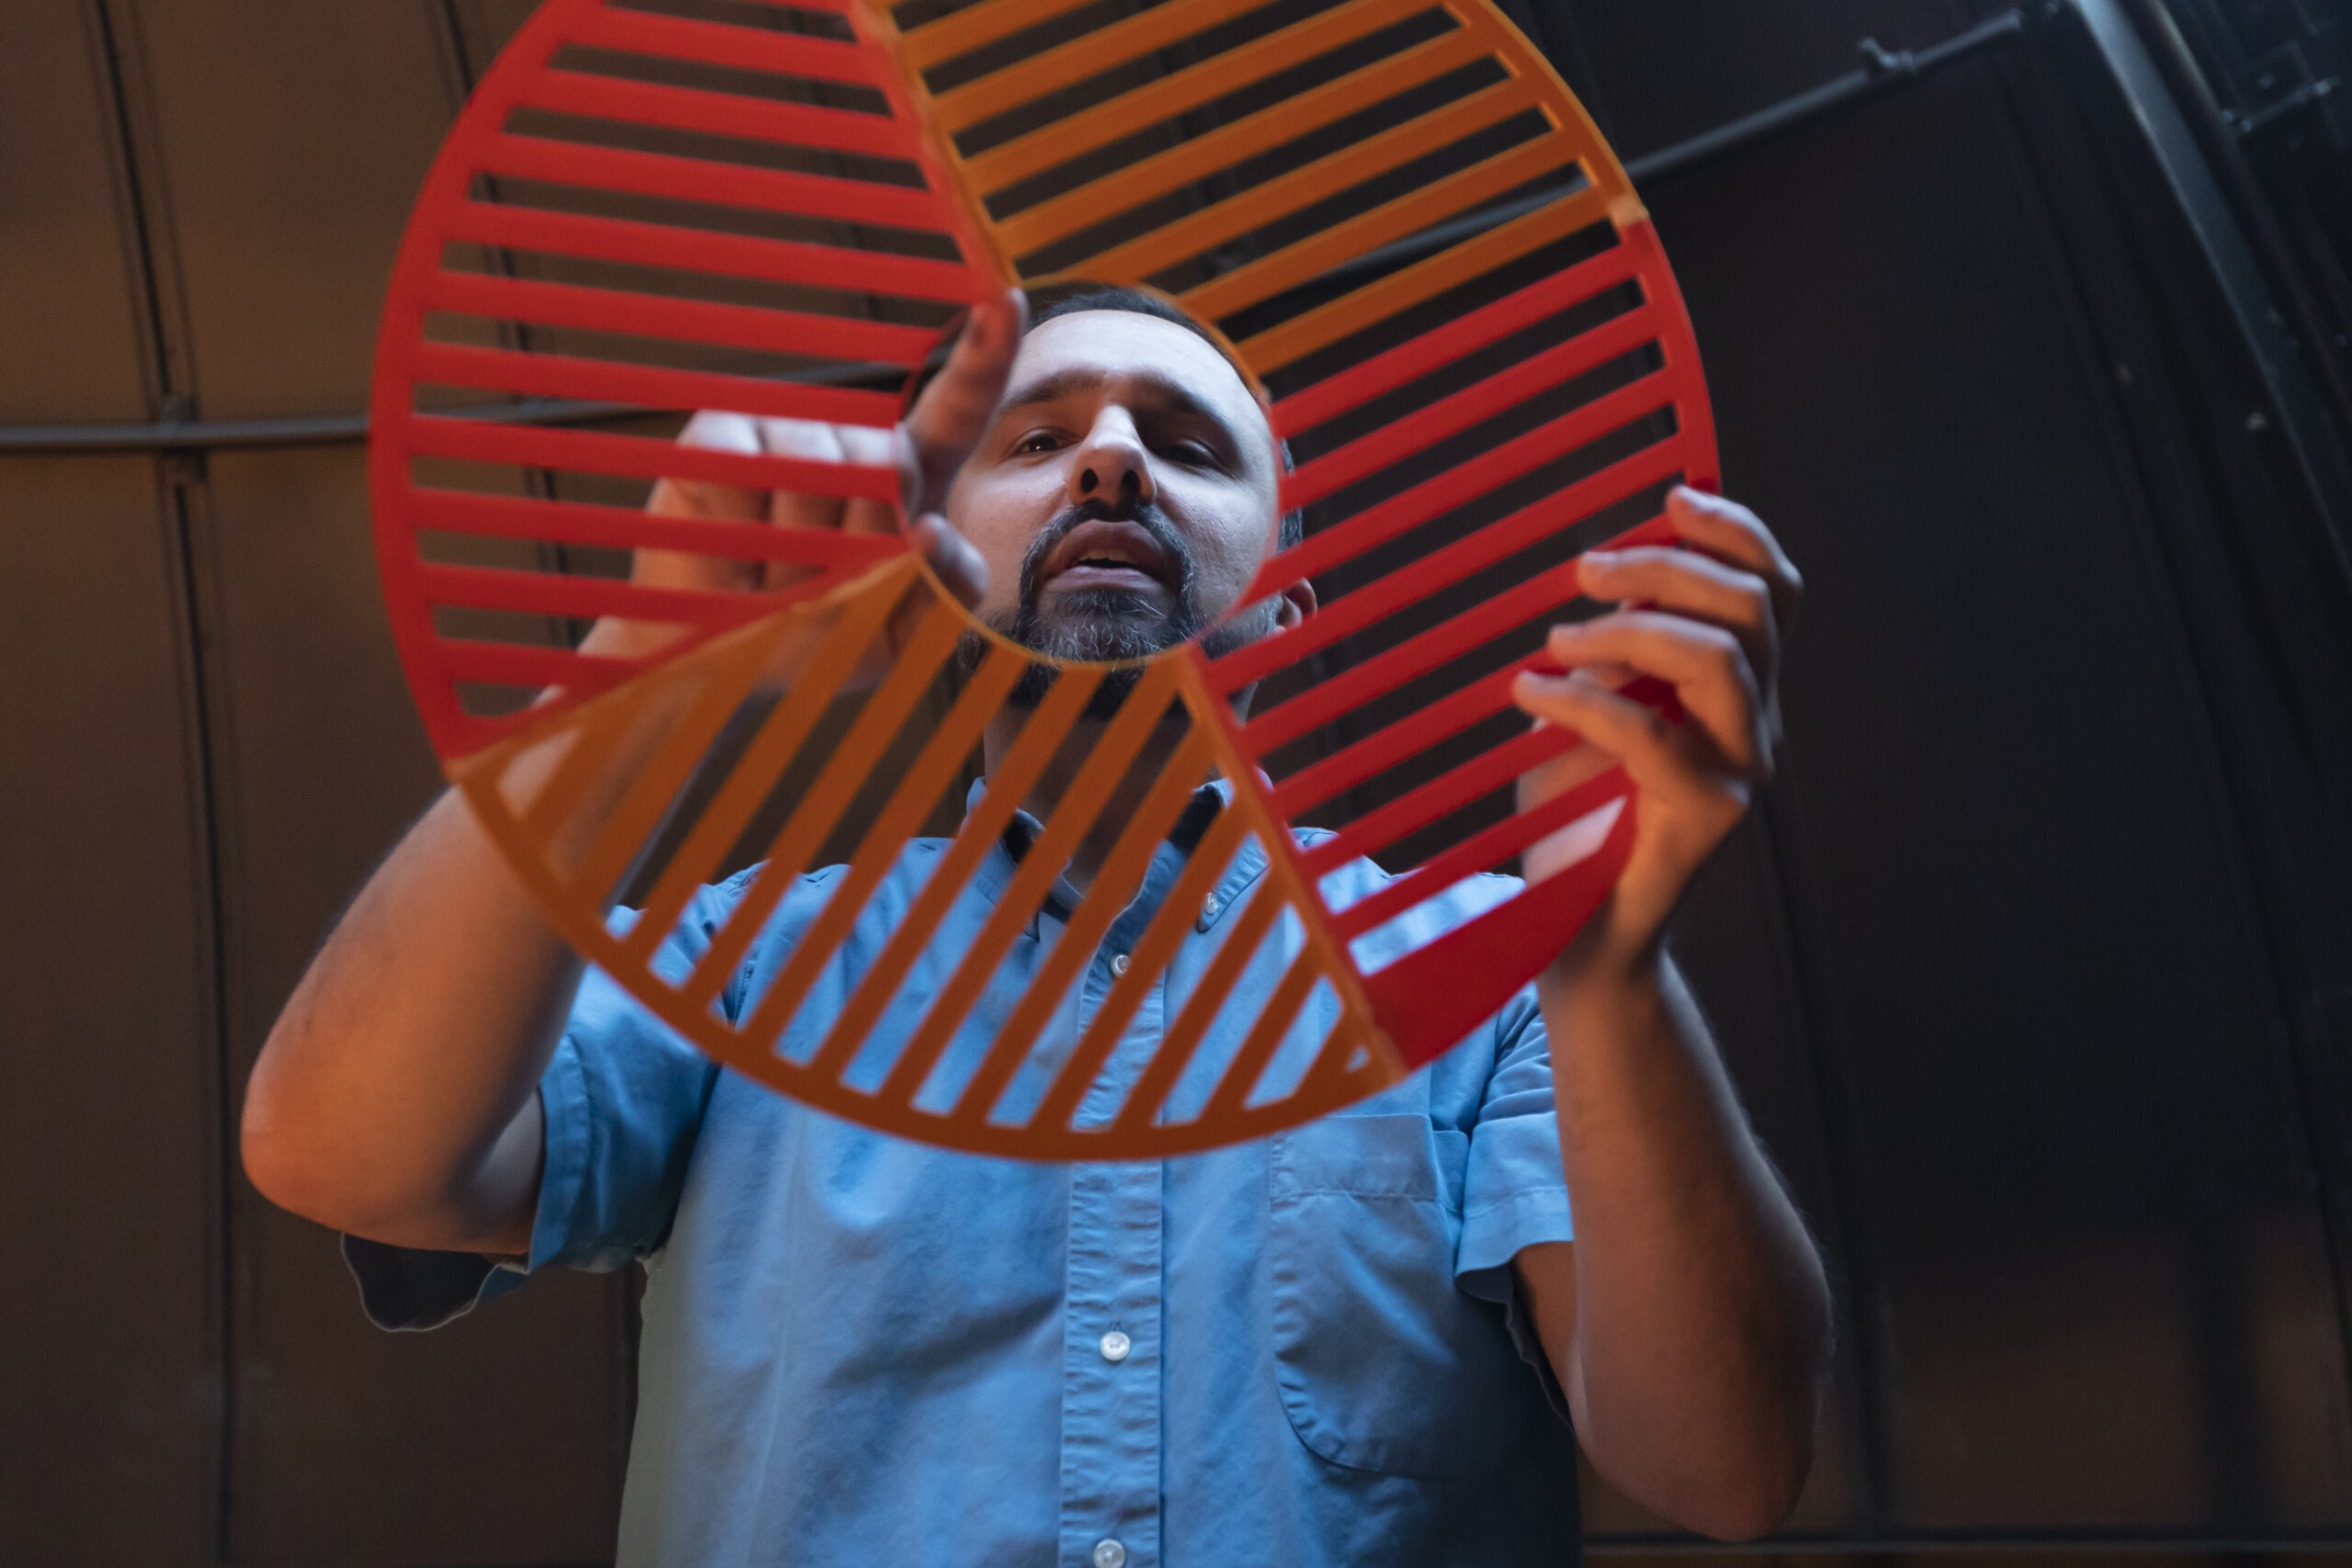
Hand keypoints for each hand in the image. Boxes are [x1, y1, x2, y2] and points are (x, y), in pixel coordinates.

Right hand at [580, 289, 1025, 666]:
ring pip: (819, 465)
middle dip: (862, 537)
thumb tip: (931, 531)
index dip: (983, 358)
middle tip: (822, 584)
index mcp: (909, 479)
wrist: (716, 663)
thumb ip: (938, 591)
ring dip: (798, 544)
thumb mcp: (897, 631)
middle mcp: (851, 442)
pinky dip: (742, 523)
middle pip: (888, 459)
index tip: (1005, 303)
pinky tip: (732, 546)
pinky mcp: (721, 434)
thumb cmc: (813, 639)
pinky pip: (746, 462)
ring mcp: (785, 430)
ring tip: (775, 575)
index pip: (957, 411)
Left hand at [1511, 486, 1800, 975]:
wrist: (1571, 930)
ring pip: (1722, 660)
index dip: (1734, 530)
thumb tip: (1598, 575)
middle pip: (1751, 609)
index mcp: (1736, 686)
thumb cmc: (1573, 815)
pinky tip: (1529, 695)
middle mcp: (1754, 723)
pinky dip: (1582, 702)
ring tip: (1557, 640)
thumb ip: (1609, 648)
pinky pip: (1653, 734)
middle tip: (1585, 570)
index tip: (1669, 497)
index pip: (1771, 588)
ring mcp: (1740, 771)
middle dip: (1666, 569)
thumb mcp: (1585, 708)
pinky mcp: (1708, 817)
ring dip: (1632, 629)